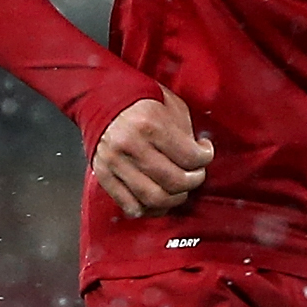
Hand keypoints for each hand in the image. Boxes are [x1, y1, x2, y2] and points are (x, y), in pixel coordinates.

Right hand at [91, 90, 212, 219]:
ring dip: (174, 199)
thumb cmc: (140, 100)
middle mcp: (130, 145)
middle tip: (196, 174)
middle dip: (193, 181)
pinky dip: (149, 209)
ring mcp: (115, 163)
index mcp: (149, 123)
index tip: (205, 153)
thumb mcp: (169, 104)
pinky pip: (130, 206)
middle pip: (174, 182)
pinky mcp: (103, 176)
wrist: (101, 98)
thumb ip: (185, 131)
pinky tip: (159, 199)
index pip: (189, 157)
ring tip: (179, 189)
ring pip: (154, 199)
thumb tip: (198, 155)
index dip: (205, 158)